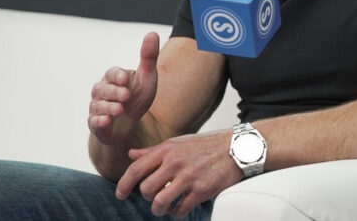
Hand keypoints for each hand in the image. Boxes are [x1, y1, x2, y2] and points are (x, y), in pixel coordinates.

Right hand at [88, 33, 159, 144]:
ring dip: (109, 107)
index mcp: (113, 78)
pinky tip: (106, 121)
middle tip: (126, 95)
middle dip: (114, 92)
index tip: (125, 78)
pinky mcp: (96, 124)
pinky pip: (94, 123)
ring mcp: (97, 108)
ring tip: (120, 109)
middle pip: (103, 90)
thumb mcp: (147, 78)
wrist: (130, 124)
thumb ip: (148, 57)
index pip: (112, 73)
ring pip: (99, 106)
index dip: (118, 76)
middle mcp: (102, 91)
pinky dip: (99, 122)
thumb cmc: (137, 97)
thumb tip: (152, 33)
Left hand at [115, 129, 243, 217]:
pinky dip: (177, 213)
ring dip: (159, 209)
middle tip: (154, 197)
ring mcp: (189, 177)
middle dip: (147, 198)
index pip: (136, 169)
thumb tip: (132, 154)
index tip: (120, 195)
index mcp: (167, 150)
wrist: (236, 148)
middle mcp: (175, 163)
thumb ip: (153, 151)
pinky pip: (180, 210)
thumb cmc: (206, 145)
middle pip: (146, 189)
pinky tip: (180, 207)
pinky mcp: (201, 190)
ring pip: (160, 203)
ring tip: (164, 207)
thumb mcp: (177, 143)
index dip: (123, 185)